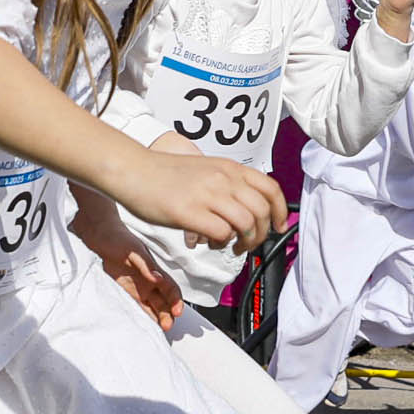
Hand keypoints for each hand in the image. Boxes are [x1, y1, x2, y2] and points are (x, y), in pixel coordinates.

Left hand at [69, 188, 183, 326]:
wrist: (99, 236)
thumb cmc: (119, 239)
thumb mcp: (134, 251)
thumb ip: (146, 266)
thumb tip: (157, 279)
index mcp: (154, 271)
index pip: (171, 288)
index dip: (176, 300)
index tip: (177, 311)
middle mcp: (148, 281)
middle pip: (164, 301)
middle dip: (168, 314)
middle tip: (167, 325)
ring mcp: (137, 287)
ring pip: (153, 306)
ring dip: (159, 317)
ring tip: (161, 328)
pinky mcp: (125, 291)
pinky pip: (138, 306)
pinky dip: (144, 316)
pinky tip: (146, 324)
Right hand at [104, 141, 285, 247]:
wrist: (133, 170)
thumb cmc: (164, 174)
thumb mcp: (205, 169)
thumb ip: (227, 184)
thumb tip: (246, 209)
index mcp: (229, 168)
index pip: (270, 188)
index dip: (280, 211)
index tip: (278, 226)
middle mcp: (223, 179)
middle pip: (262, 210)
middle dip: (261, 234)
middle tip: (248, 244)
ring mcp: (207, 194)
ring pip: (246, 223)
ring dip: (244, 241)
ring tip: (231, 245)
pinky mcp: (190, 212)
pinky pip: (222, 232)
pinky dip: (221, 242)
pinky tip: (210, 241)